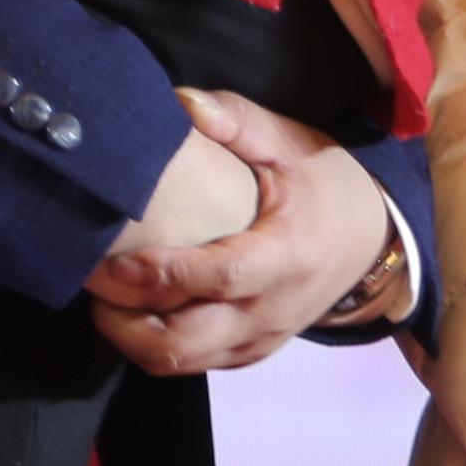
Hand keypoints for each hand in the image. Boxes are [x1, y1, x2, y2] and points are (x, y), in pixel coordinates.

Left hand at [85, 88, 393, 373]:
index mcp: (287, 256)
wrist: (373, 241)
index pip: (220, 278)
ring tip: (103, 299)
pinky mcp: (250, 353)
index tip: (114, 264)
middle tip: (93, 283)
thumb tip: (181, 101)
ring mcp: (260, 339)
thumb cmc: (327, 187)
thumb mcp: (292, 143)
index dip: (164, 275)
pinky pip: (195, 364)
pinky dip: (157, 346)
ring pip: (184, 363)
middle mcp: (271, 311)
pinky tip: (133, 312)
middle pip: (188, 343)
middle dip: (128, 324)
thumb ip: (238, 121)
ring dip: (134, 339)